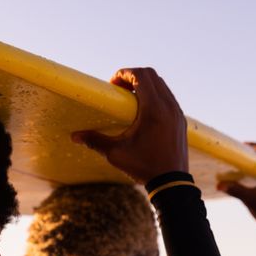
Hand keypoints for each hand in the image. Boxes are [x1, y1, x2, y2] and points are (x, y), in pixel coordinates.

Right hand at [71, 67, 187, 182]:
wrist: (170, 182)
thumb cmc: (143, 166)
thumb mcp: (116, 154)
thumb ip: (96, 141)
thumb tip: (75, 136)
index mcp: (153, 109)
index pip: (141, 76)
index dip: (125, 73)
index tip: (112, 83)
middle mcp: (168, 106)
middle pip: (153, 75)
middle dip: (134, 76)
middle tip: (118, 89)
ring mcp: (177, 112)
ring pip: (162, 85)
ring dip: (145, 85)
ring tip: (129, 98)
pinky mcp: (180, 120)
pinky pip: (168, 97)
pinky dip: (155, 95)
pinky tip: (143, 110)